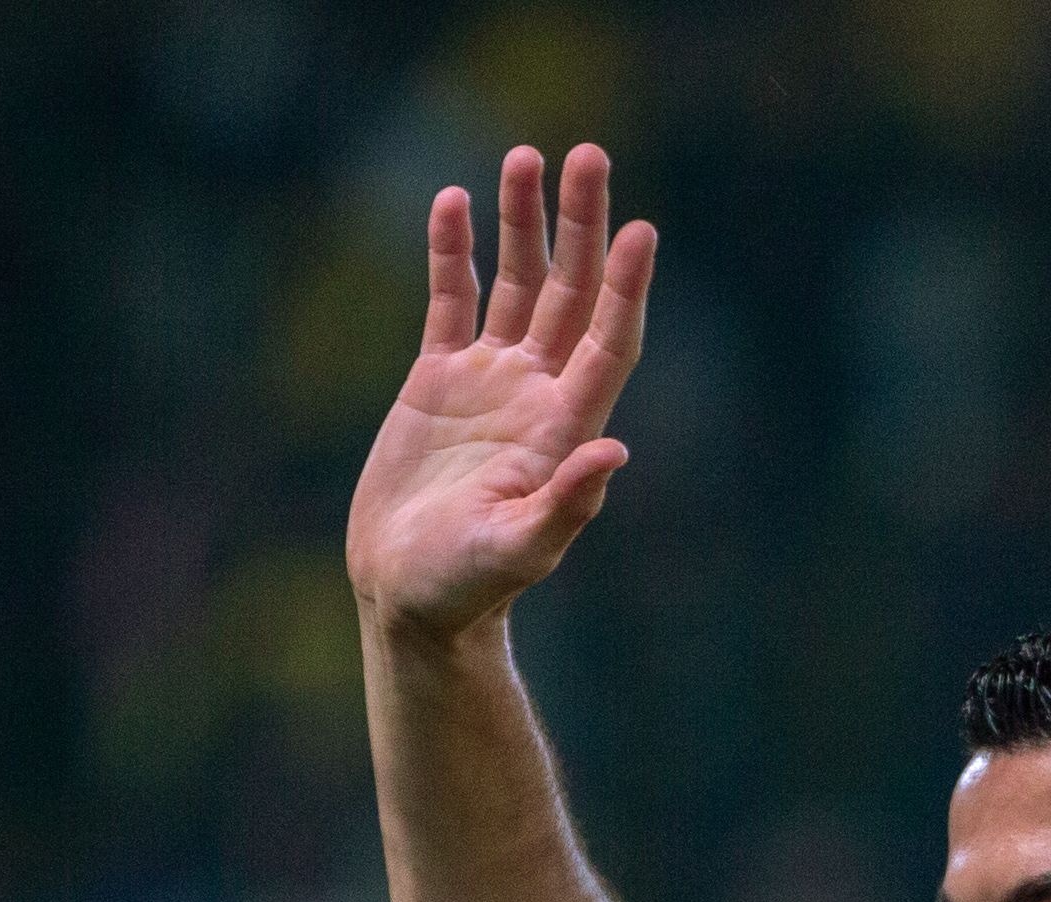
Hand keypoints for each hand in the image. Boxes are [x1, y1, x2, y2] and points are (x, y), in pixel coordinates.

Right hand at [347, 141, 657, 642]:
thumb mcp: (516, 552)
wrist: (408, 597)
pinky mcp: (438, 381)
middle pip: (571, 293)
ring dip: (523, 222)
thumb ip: (565, 507)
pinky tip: (452, 202)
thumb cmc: (465, 588)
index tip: (642, 231)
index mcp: (564, 428)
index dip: (626, 288)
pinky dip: (451, 252)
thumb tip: (612, 452)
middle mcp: (536, 393)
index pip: (608, 342)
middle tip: (589, 155)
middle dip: (581, 226)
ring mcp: (489, 382)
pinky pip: (451, 301)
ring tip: (526, 156)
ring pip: (516, 283)